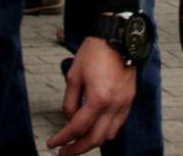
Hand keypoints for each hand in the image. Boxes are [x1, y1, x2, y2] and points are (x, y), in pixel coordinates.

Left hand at [48, 36, 135, 154]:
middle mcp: (114, 105)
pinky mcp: (130, 100)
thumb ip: (70, 101)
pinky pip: (118, 125)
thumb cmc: (94, 52)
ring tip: (78, 142)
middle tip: (64, 151)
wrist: (117, 37)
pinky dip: (105, 132)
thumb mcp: (74, 75)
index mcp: (98, 98)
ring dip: (92, 142)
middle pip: (95, 139)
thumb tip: (69, 119)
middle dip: (77, 148)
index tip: (52, 143)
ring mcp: (124, 104)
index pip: (77, 127)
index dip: (63, 138)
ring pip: (109, 135)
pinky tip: (95, 130)